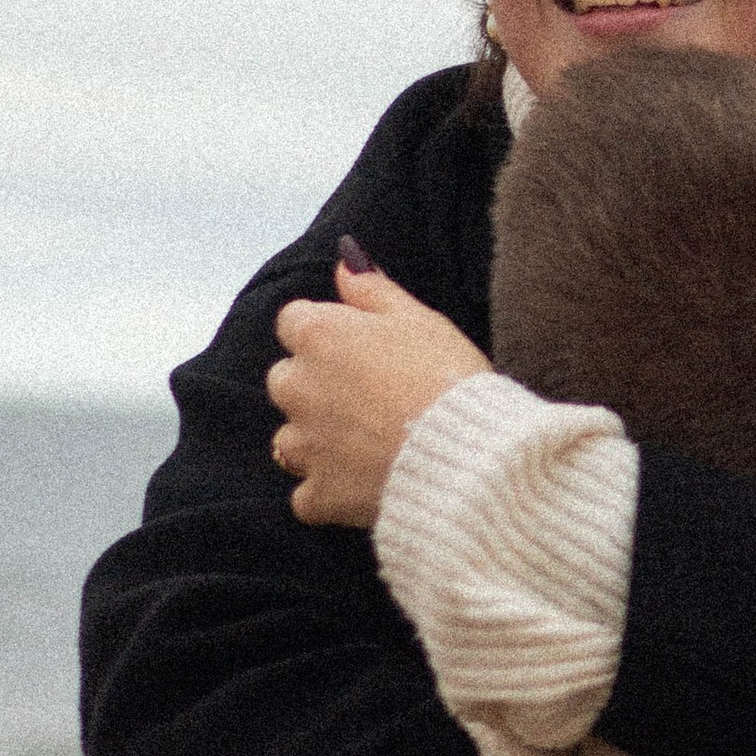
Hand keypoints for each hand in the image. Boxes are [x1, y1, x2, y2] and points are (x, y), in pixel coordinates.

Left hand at [267, 251, 491, 527]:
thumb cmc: (449, 379)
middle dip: (316, 388)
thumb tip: (345, 259)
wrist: (468, 459)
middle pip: (286, 380)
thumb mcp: (420, 318)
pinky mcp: (319, 494)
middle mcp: (297, 387)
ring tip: (367, 446)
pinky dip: (327, 493)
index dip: (329, 334)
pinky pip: (307, 496)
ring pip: (290, 439)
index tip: (362, 350)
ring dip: (317, 441)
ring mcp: (304, 445)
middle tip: (370, 399)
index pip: (295, 322)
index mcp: (319, 336)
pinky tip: (362, 485)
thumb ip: (373, 289)